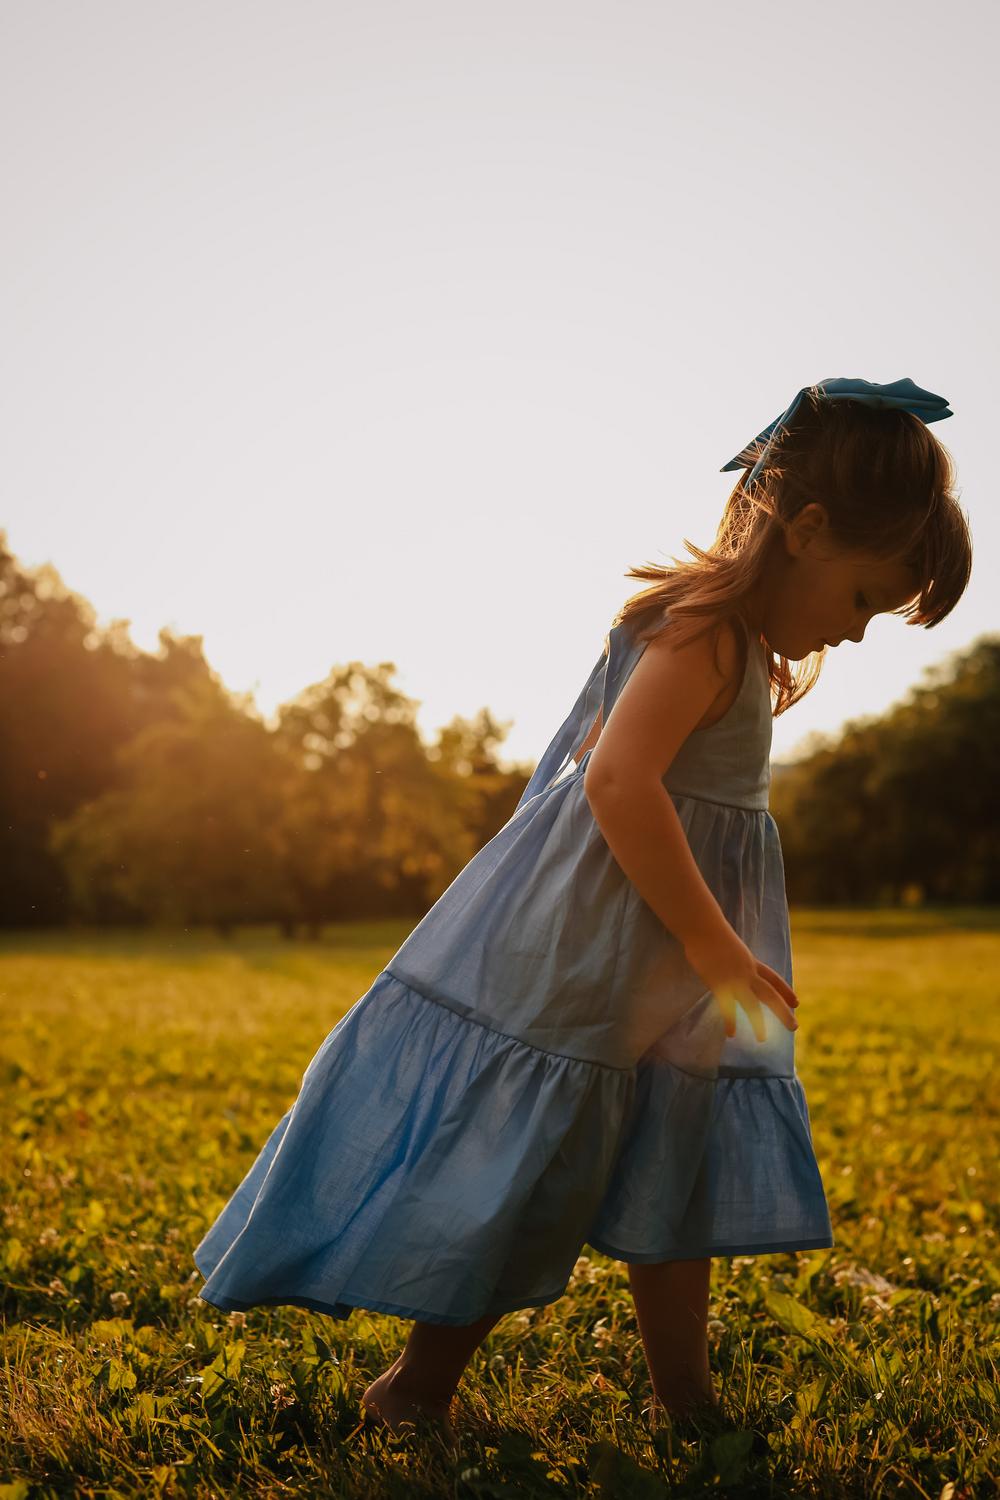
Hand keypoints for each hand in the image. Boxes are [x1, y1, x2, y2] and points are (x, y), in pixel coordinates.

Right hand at [683, 924, 798, 1042]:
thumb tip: (731, 964)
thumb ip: (734, 959)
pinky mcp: (720, 984)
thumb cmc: (711, 933)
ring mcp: (735, 979)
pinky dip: (730, 1021)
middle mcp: (748, 972)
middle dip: (783, 1011)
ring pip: (752, 1004)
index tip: (797, 1002)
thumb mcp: (731, 947)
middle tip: (794, 1027)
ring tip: (762, 1039)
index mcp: (751, 962)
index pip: (773, 978)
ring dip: (758, 1023)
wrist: (704, 928)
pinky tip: (731, 1034)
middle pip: (770, 994)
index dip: (785, 990)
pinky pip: (727, 1007)